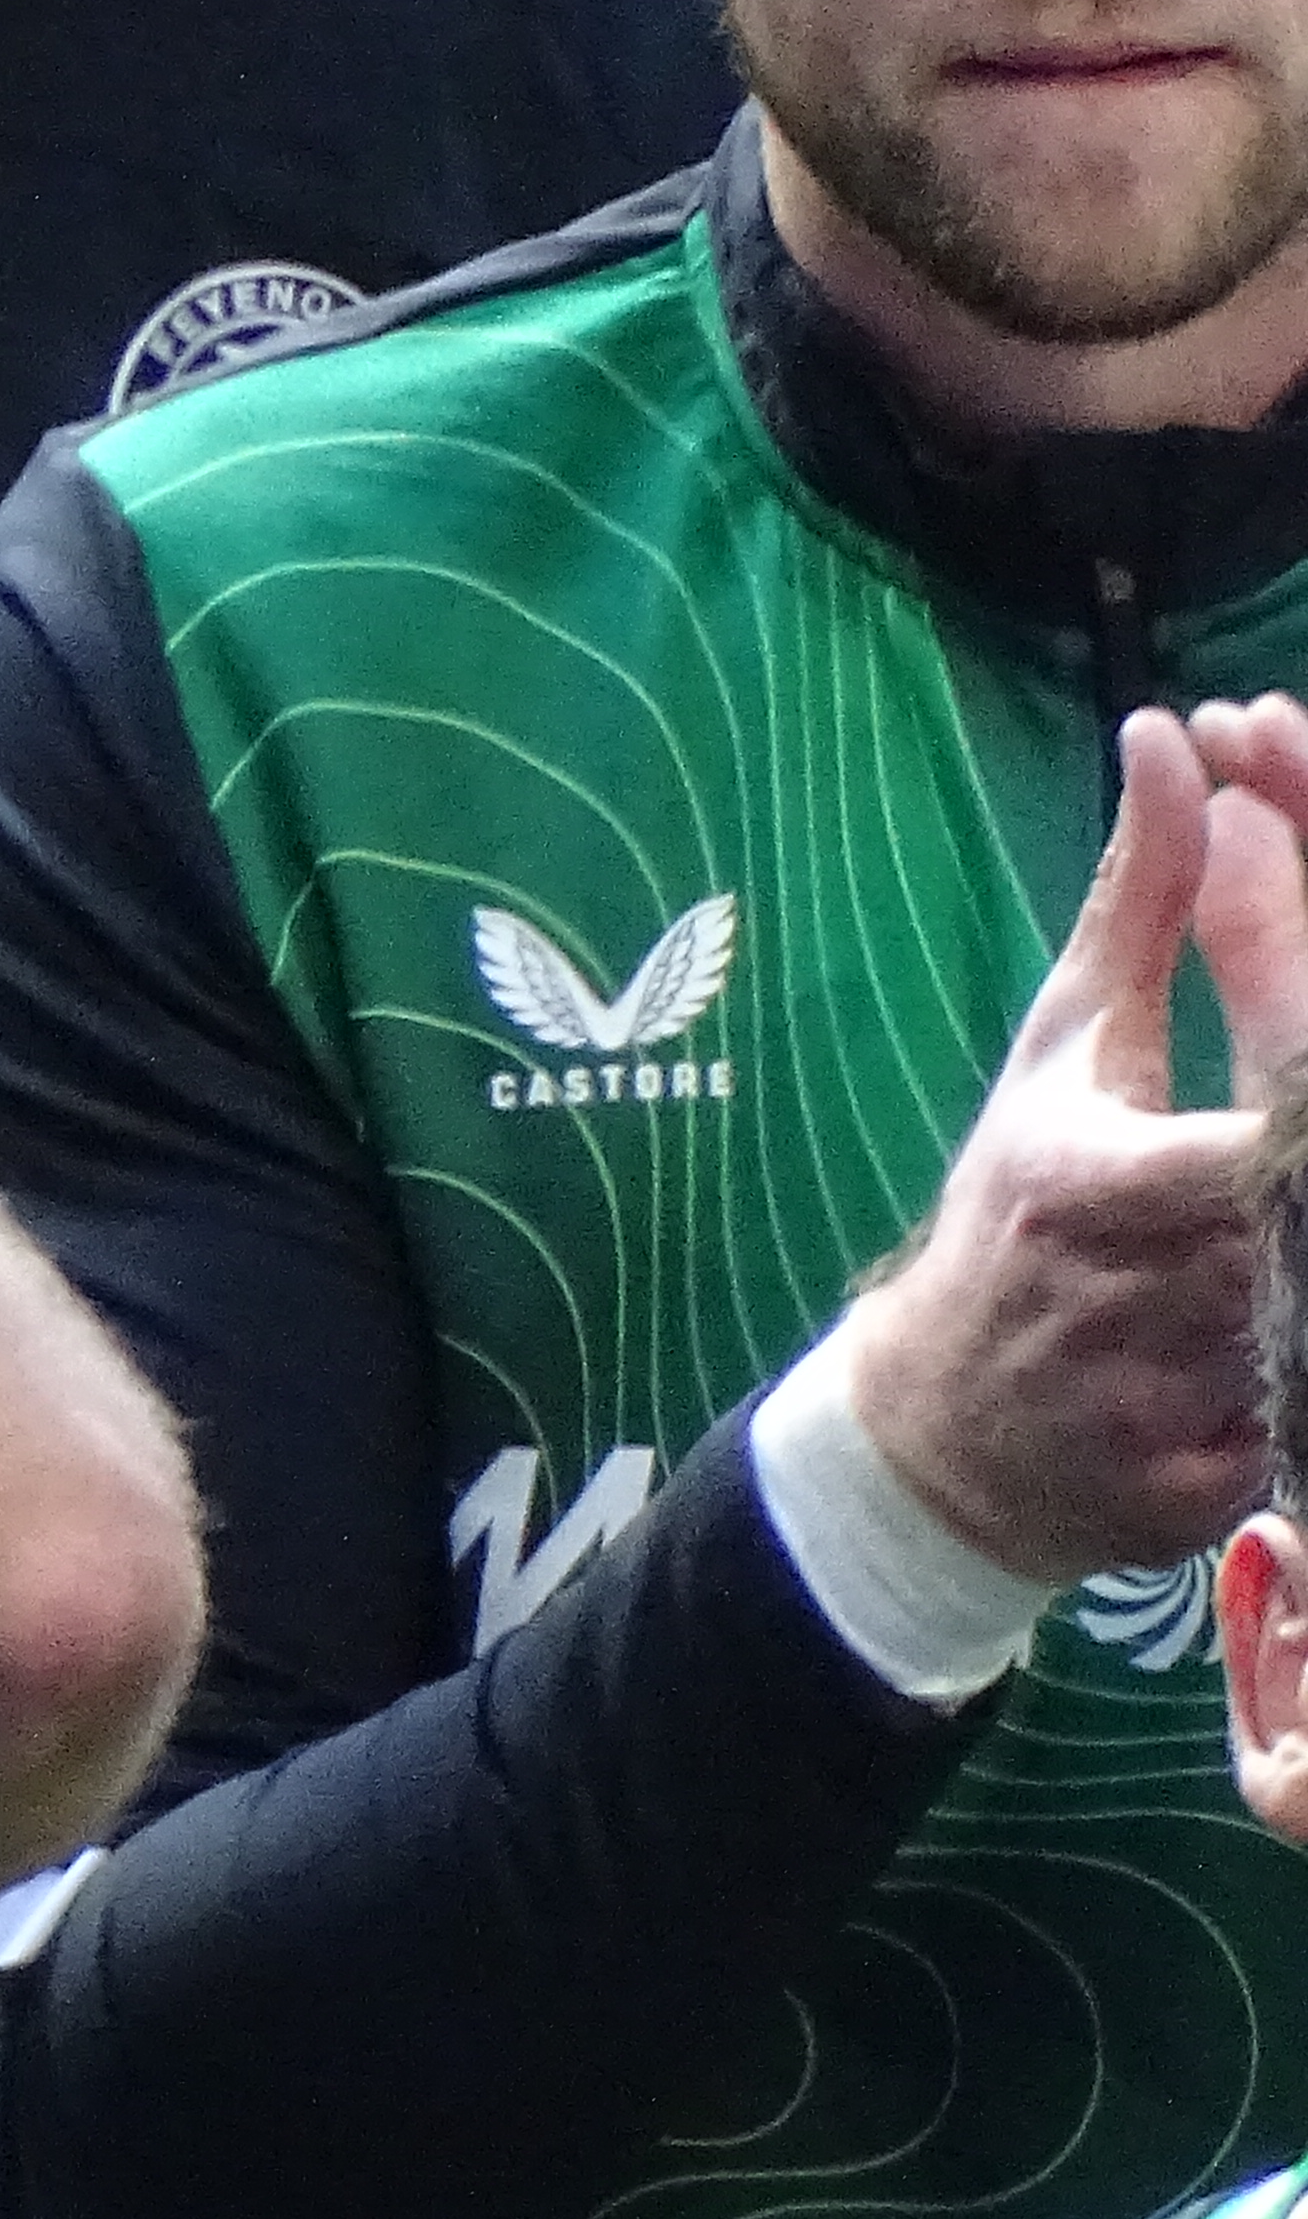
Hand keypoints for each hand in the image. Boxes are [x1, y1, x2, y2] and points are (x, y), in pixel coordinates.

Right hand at [843, 707, 1307, 1580]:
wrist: (946, 1447)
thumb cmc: (1016, 1218)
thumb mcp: (1060, 1054)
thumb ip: (1142, 903)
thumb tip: (1174, 741)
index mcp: (1088, 1185)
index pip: (1276, 1102)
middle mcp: (1148, 1294)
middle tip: (1280, 1103)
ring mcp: (1197, 1399)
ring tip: (1242, 1182)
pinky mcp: (1239, 1477)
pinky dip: (1304, 1328)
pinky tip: (1276, 1282)